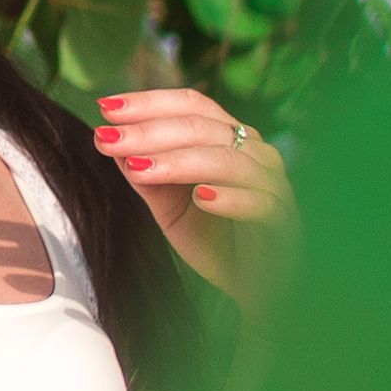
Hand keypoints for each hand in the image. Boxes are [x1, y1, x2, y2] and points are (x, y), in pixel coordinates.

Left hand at [95, 89, 296, 305]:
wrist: (253, 287)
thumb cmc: (215, 238)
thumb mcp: (169, 206)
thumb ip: (145, 174)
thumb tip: (105, 137)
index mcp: (229, 140)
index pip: (192, 105)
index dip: (150, 103)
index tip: (107, 108)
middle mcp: (255, 152)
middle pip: (203, 128)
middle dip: (151, 132)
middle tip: (109, 140)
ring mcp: (274, 185)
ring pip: (229, 161)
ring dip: (180, 162)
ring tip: (140, 168)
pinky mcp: (284, 222)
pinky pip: (262, 203)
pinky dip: (231, 198)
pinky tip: (202, 198)